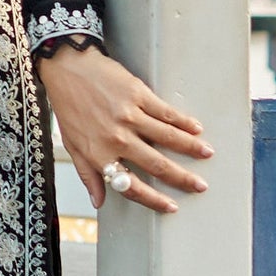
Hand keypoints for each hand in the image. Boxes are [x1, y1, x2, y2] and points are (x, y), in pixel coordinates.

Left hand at [34, 45, 211, 214]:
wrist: (67, 69)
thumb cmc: (68, 108)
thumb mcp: (73, 146)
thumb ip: (87, 175)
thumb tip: (98, 203)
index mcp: (99, 154)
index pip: (130, 186)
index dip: (153, 200)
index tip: (171, 207)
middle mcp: (116, 138)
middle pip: (156, 164)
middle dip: (182, 178)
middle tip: (200, 186)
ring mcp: (129, 116)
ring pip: (167, 137)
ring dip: (191, 148)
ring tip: (207, 155)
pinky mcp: (137, 94)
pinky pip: (166, 112)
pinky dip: (184, 121)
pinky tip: (197, 128)